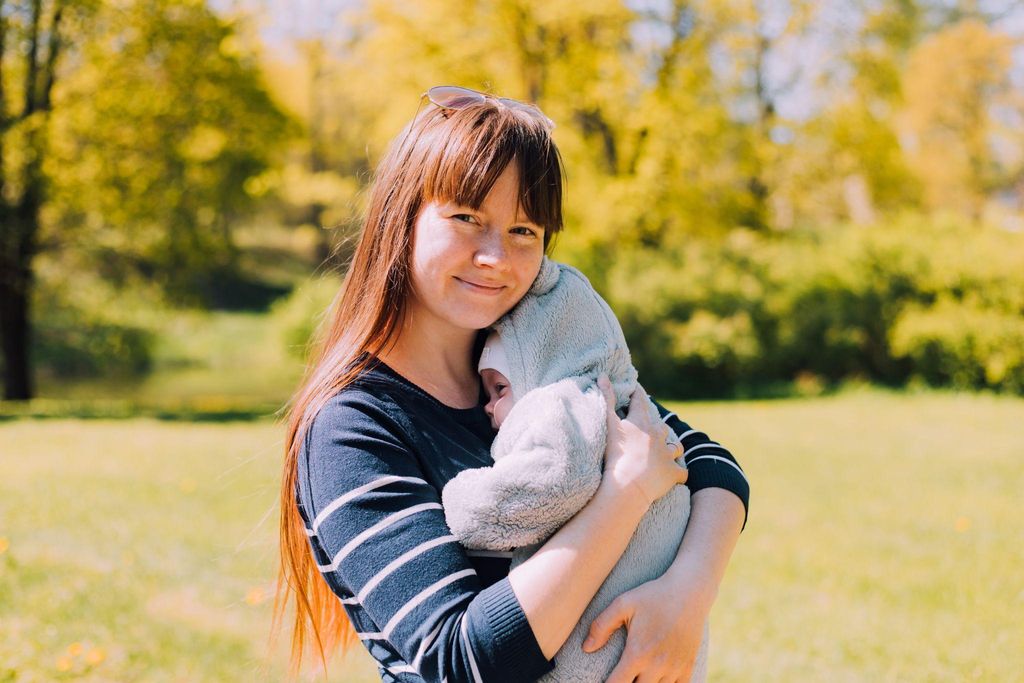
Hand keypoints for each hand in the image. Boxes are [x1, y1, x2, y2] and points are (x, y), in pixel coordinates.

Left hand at [582, 575, 711, 682]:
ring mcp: (675, 667)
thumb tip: (586, 648)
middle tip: (622, 676)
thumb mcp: (623, 603)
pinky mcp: (688, 665)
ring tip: (638, 678)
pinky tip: (658, 681)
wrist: (689, 590)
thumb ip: (602, 626)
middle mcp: (657, 665)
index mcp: (638, 653)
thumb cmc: (653, 595)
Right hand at [597, 376, 687, 507]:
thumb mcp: (609, 424)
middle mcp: (658, 436)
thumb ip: (606, 399)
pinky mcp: (673, 474)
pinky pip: (681, 472)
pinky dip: (678, 473)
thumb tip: (603, 375)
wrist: (626, 486)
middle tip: (650, 431)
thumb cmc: (615, 455)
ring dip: (671, 448)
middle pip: (662, 427)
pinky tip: (675, 475)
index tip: (636, 388)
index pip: (641, 402)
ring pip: (676, 447)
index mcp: (642, 423)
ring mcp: (668, 455)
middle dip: (658, 428)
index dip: (638, 394)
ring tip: (666, 451)